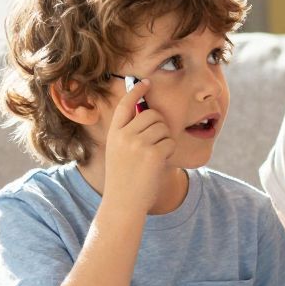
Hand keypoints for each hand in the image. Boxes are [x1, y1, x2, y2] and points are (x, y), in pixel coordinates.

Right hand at [101, 80, 173, 212]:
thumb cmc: (124, 179)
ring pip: (163, 127)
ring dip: (164, 140)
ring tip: (154, 157)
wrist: (123, 203)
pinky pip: (170, 142)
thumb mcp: (119, 152)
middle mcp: (124, 135)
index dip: (136, 91)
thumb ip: (129, 133)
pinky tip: (158, 163)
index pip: (125, 104)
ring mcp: (138, 144)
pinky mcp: (153, 154)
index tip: (146, 82)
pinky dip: (169, 151)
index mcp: (114, 133)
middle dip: (159, 125)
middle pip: (151, 114)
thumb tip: (148, 112)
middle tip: (155, 143)